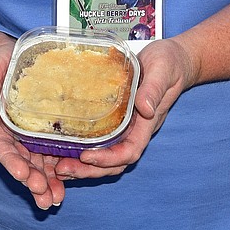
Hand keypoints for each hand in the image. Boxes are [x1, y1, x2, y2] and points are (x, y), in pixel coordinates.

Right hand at [0, 34, 66, 209]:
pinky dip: (59, 170)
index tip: (21, 174)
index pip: (2, 149)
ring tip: (56, 199)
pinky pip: (53, 153)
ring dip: (46, 183)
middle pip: (22, 163)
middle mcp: (13, 136)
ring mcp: (30, 137)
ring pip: (38, 164)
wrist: (10, 57)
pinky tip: (69, 181)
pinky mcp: (45, 133)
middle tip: (44, 195)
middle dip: (32, 181)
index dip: (12, 163)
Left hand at [56, 37, 194, 179]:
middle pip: (113, 162)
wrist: (171, 59)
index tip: (87, 157)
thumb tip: (145, 108)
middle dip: (89, 170)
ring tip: (58, 166)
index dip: (109, 159)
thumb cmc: (169, 64)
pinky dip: (81, 146)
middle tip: (62, 169)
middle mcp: (134, 130)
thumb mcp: (162, 72)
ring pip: (104, 154)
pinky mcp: (114, 117)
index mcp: (145, 124)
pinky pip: (98, 138)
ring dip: (82, 164)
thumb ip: (154, 89)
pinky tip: (62, 146)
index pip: (129, 151)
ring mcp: (124, 126)